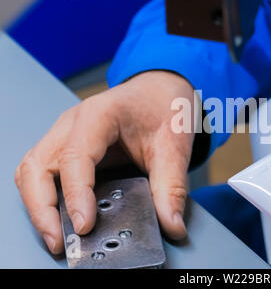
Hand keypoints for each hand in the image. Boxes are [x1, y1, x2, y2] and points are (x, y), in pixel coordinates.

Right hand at [15, 71, 196, 253]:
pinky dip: (45, 198)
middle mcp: (73, 123)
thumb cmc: (164, 108)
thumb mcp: (175, 145)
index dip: (76, 193)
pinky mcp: (67, 147)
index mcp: (100, 114)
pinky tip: (61, 219)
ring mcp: (65, 134)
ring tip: (57, 237)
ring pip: (32, 171)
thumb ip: (172, 186)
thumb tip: (172, 225)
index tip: (84, 225)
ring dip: (39, 206)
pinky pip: (42, 174)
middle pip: (38, 165)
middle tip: (61, 240)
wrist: (160, 92)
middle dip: (43, 207)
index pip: (75, 156)